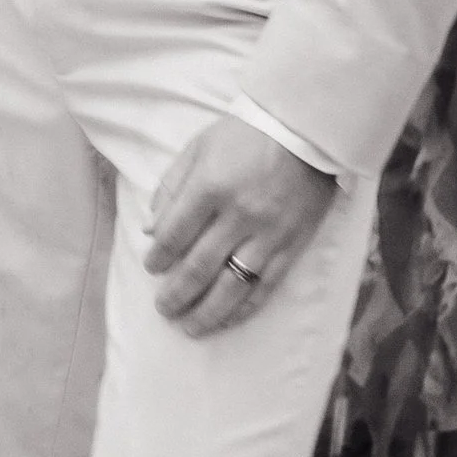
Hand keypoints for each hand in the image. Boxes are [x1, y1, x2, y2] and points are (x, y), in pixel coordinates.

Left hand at [144, 114, 337, 335]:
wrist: (306, 129)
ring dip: (206, 312)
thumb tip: (150, 230)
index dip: (157, 257)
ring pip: (231, 286)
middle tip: (163, 308)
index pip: (173, 235)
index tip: (151, 267)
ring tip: (189, 326)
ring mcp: (267, 234)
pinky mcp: (292, 245)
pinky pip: (265, 286)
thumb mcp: (199, 148)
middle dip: (176, 294)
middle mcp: (237, 215)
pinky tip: (227, 319)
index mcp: (209, 186)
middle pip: (198, 267)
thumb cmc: (245, 134)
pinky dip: (244, 308)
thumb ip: (171, 187)